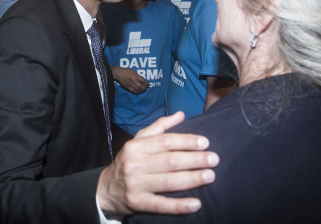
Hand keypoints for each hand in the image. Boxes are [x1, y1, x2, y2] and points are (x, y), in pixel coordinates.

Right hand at [97, 112, 218, 215]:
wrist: (106, 190)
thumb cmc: (128, 162)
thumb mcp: (138, 141)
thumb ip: (159, 127)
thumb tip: (181, 114)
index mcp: (136, 146)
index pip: (165, 141)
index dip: (186, 141)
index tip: (205, 143)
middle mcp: (135, 164)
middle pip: (170, 161)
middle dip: (195, 159)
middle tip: (214, 159)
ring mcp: (136, 184)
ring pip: (169, 181)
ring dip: (192, 179)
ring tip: (210, 176)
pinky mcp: (138, 203)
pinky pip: (162, 205)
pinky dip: (179, 205)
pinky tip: (196, 204)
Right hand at [111, 67, 147, 93]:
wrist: (119, 74)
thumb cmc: (126, 71)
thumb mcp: (134, 71)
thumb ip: (138, 75)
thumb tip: (142, 80)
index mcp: (135, 76)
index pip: (143, 81)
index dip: (147, 83)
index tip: (148, 85)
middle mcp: (133, 81)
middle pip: (141, 86)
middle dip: (144, 88)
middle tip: (146, 88)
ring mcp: (130, 85)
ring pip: (138, 90)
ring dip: (141, 91)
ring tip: (143, 90)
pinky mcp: (127, 87)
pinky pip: (133, 91)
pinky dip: (137, 92)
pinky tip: (139, 91)